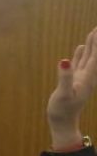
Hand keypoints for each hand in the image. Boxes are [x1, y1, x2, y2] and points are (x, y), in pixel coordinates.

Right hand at [48, 27, 96, 147]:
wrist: (62, 122)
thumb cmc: (62, 110)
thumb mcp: (63, 94)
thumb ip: (65, 77)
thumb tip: (64, 59)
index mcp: (87, 78)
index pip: (95, 57)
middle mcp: (87, 76)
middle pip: (94, 55)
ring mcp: (81, 78)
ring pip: (88, 58)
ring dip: (91, 45)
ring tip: (93, 33)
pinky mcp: (74, 81)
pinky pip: (79, 63)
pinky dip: (81, 54)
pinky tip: (80, 47)